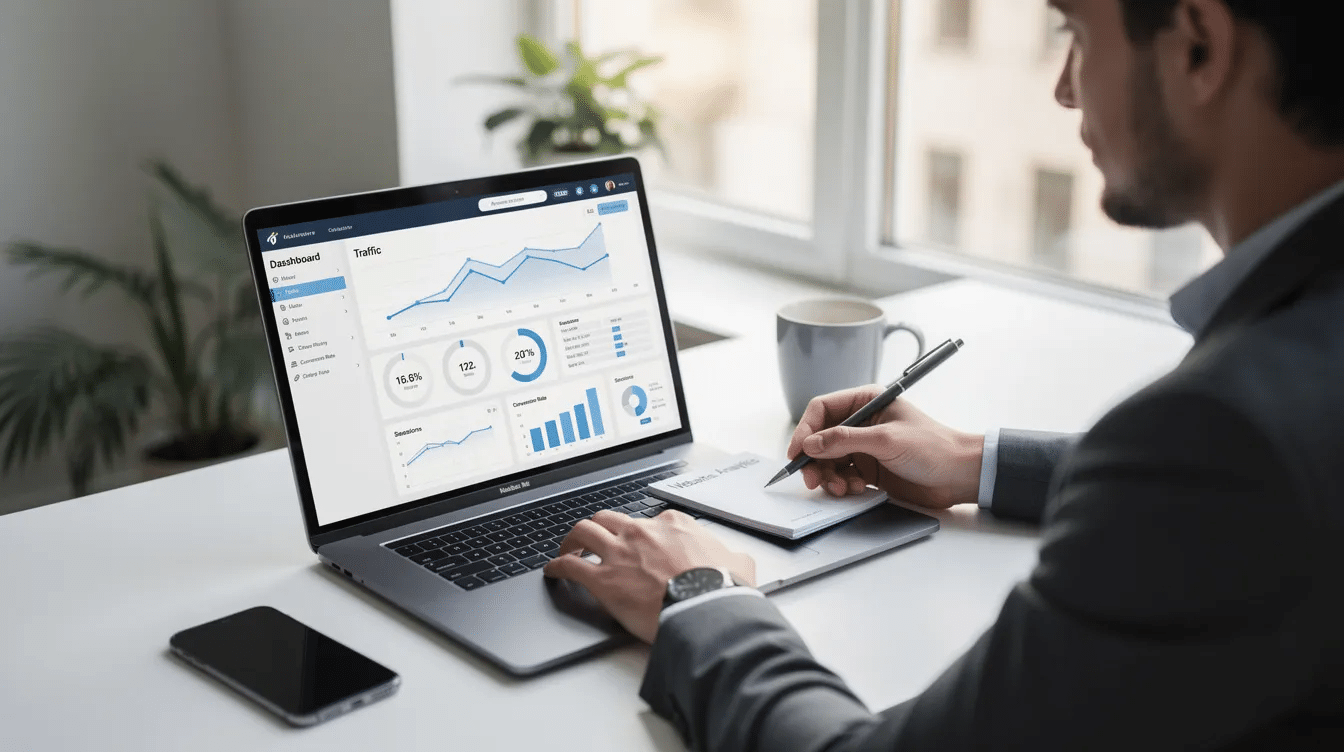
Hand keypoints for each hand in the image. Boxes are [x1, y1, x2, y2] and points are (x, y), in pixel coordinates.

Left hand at [542, 510, 755, 643]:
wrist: (706, 610)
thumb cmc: (721, 590)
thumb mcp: (738, 564)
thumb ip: (733, 558)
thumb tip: (738, 562)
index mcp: (674, 525)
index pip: (649, 521)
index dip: (640, 533)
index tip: (636, 543)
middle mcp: (642, 532)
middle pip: (609, 519)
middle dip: (599, 527)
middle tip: (592, 539)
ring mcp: (620, 553)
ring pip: (583, 532)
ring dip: (572, 540)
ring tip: (567, 549)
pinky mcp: (604, 579)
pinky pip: (570, 566)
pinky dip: (558, 566)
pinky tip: (553, 571)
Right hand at [787, 386, 984, 509]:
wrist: (959, 475)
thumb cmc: (933, 448)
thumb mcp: (886, 440)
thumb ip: (845, 440)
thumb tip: (810, 444)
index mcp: (866, 402)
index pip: (822, 409)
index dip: (805, 430)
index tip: (797, 452)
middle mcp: (861, 422)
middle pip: (820, 438)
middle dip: (814, 460)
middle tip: (812, 480)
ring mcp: (864, 447)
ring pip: (828, 460)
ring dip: (828, 476)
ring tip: (840, 488)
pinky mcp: (868, 468)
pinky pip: (842, 475)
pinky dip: (842, 485)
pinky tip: (856, 489)